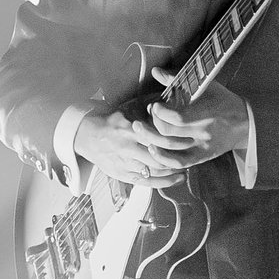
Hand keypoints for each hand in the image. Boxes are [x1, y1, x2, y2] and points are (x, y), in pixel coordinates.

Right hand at [69, 107, 196, 185]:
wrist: (87, 136)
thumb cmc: (110, 121)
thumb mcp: (126, 110)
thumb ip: (145, 107)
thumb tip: (167, 95)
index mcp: (129, 130)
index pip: (156, 138)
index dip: (174, 141)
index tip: (189, 139)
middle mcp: (127, 149)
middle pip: (158, 157)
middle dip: (176, 157)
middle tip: (191, 154)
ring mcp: (124, 164)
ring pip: (154, 171)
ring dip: (172, 170)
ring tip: (186, 166)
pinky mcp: (123, 175)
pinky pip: (146, 182)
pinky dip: (164, 182)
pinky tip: (177, 179)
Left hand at [148, 84, 253, 169]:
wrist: (245, 122)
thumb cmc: (223, 100)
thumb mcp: (205, 85)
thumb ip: (178, 79)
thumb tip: (156, 71)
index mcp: (206, 113)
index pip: (177, 117)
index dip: (160, 112)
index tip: (155, 105)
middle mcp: (203, 132)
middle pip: (169, 133)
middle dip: (153, 124)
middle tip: (149, 116)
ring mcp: (202, 146)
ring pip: (170, 149)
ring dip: (151, 140)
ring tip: (142, 130)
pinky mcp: (201, 157)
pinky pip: (179, 162)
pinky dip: (163, 158)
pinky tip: (153, 149)